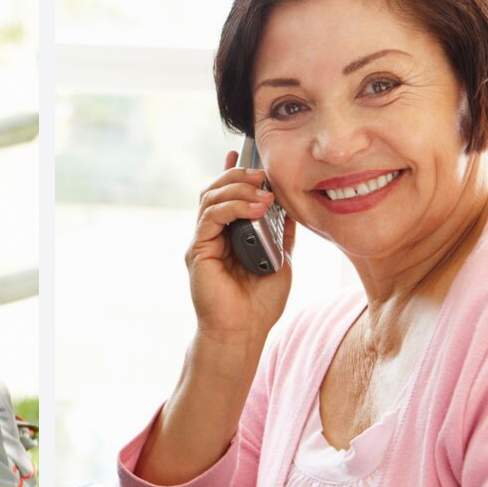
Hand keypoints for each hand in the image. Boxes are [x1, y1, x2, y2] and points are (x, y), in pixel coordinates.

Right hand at [188, 151, 297, 347]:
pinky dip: (233, 206)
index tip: (247, 154)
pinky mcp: (197, 250)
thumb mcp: (280, 259)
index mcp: (229, 235)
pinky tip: (255, 206)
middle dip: (239, 175)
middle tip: (263, 173)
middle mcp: (212, 235)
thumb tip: (290, 205)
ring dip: (238, 187)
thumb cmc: (259, 303)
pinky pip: (211, 216)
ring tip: (263, 189)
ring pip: (211, 197)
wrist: (243, 332)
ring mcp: (202, 241)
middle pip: (216, 189)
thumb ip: (280, 232)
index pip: (226, 194)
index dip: (234, 171)